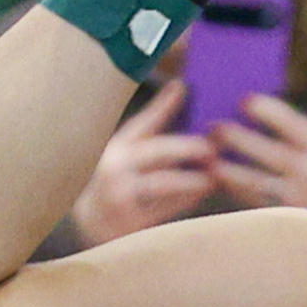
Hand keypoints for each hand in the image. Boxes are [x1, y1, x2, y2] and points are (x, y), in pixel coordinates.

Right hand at [73, 81, 215, 244]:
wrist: (93, 221)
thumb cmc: (122, 177)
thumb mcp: (131, 148)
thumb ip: (156, 120)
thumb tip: (180, 85)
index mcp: (119, 146)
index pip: (142, 121)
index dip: (162, 104)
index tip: (183, 87)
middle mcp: (115, 166)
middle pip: (155, 151)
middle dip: (186, 147)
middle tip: (212, 148)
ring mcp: (119, 193)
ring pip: (161, 182)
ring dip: (190, 179)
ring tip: (212, 178)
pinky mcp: (127, 219)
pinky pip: (162, 209)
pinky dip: (184, 201)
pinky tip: (201, 195)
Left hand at [208, 94, 306, 208]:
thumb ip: (304, 139)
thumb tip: (260, 114)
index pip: (292, 122)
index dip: (265, 109)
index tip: (244, 101)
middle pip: (267, 151)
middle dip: (236, 137)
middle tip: (214, 127)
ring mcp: (300, 200)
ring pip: (254, 180)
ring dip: (228, 168)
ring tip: (210, 159)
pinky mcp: (286, 221)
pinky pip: (253, 203)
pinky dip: (235, 190)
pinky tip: (222, 181)